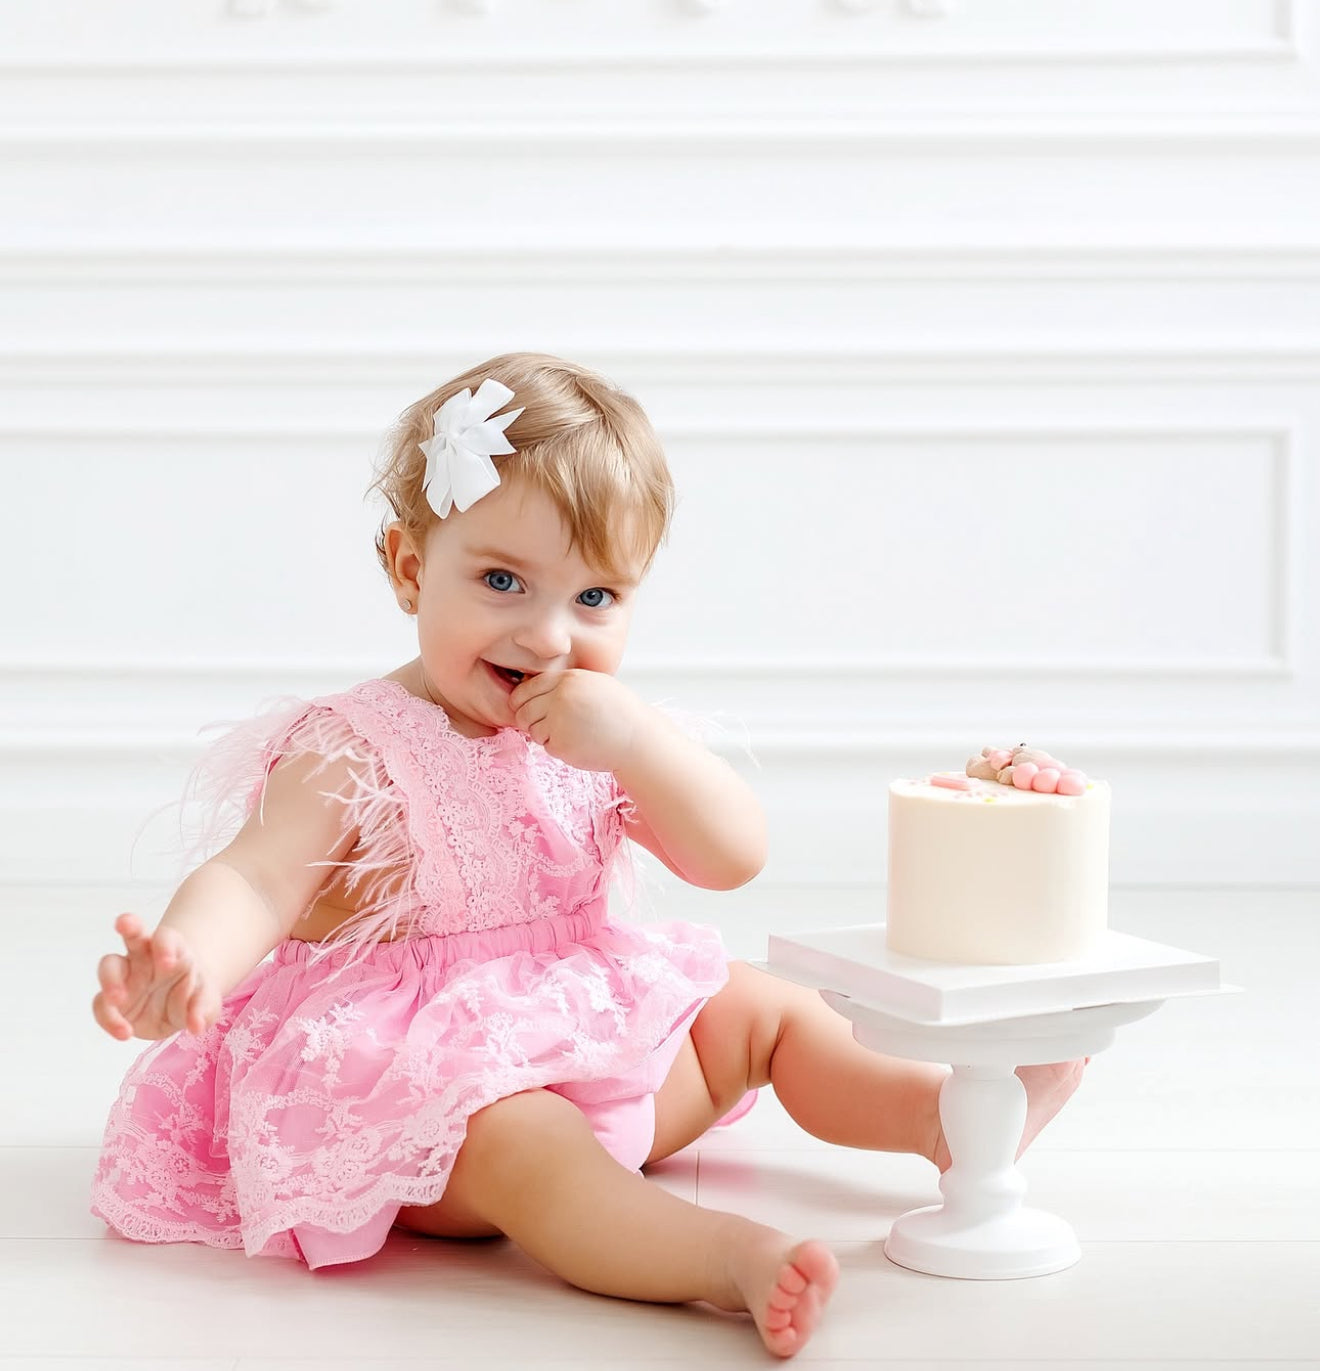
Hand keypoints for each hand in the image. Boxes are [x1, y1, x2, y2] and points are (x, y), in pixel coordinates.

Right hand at [93, 912, 220, 1040]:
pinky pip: (101, 1004)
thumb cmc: (194, 995)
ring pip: (108, 965)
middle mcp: (144, 956)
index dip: (165, 945)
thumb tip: (197, 1026)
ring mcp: (125, 975)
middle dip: (128, 924)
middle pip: (132, 932)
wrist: (179, 1009)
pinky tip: (124, 1033)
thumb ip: (203, 1010)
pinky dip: (109, 1018)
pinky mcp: (111, 1000)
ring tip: (118, 1000)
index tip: (169, 963)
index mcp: (172, 949)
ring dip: (109, 980)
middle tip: (125, 926)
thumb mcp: (207, 1002)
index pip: (165, 937)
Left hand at [509, 669, 648, 772]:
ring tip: (569, 733)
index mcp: (569, 680)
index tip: (524, 707)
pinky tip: (578, 743)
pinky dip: (558, 748)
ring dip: (544, 735)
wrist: (637, 739)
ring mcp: (559, 722)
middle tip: (545, 725)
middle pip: (523, 711)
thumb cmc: (618, 712)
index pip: (527, 688)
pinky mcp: (562, 745)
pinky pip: (547, 747)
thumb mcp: (594, 684)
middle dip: (529, 720)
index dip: (521, 700)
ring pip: (532, 731)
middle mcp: (561, 698)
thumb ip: (565, 684)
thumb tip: (530, 688)